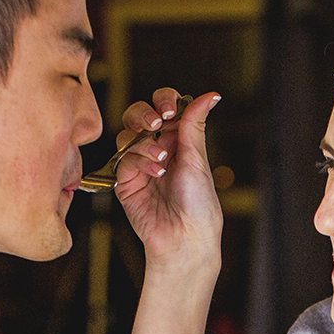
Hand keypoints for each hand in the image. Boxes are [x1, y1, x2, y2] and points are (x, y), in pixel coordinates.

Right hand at [113, 88, 222, 271]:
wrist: (185, 238)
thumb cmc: (198, 204)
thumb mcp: (197, 159)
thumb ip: (194, 124)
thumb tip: (210, 95)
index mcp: (179, 140)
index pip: (165, 107)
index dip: (164, 101)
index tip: (170, 110)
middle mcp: (158, 149)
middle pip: (139, 115)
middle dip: (144, 114)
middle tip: (157, 124)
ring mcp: (140, 165)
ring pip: (126, 134)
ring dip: (143, 142)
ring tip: (161, 160)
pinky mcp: (126, 181)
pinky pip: (123, 159)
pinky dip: (138, 161)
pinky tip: (155, 173)